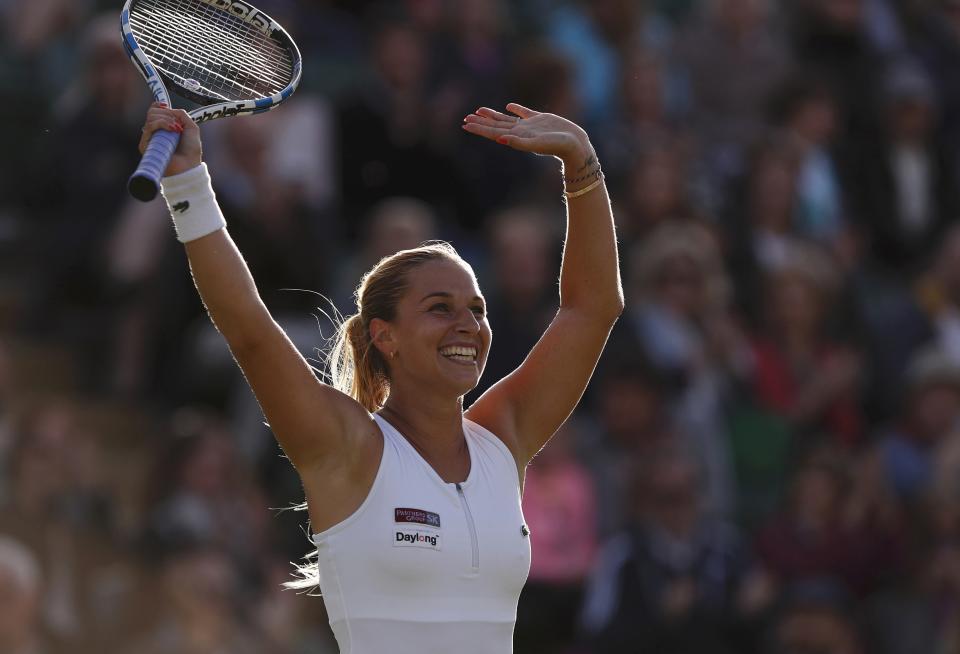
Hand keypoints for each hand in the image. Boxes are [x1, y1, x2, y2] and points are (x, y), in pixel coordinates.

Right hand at [138, 102, 202, 176]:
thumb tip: (167, 108)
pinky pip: (149, 127)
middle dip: (167, 114)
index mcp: (163, 128)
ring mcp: (149, 138)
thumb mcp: (191, 127)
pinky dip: (162, 124)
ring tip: (177, 129)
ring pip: (150, 118)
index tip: (166, 106)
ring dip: (166, 120)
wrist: (189, 165)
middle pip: (151, 113)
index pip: (153, 111)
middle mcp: (155, 132)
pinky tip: (172, 130)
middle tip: (178, 125)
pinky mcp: (145, 145)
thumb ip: (181, 114)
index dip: (158, 106)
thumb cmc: (191, 150)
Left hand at [462, 103, 592, 165]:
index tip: (465, 124)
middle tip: (466, 118)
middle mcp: (520, 132)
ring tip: (479, 110)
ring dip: (492, 115)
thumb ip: (519, 143)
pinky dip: (515, 109)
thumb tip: (500, 140)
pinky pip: (524, 113)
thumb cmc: (558, 147)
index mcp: (516, 137)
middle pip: (496, 126)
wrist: (575, 146)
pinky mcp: (540, 119)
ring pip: (506, 119)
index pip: (493, 132)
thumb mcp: (537, 145)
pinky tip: (508, 106)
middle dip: (481, 122)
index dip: (479, 128)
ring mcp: (529, 125)